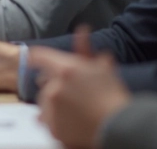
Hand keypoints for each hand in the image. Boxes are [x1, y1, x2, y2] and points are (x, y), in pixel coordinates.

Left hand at [32, 29, 130, 148]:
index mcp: (65, 70)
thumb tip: (82, 29)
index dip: (37, 57)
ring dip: (55, 103)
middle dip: (54, 84)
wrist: (121, 128)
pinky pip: (47, 121)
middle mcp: (54, 88)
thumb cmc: (114, 96)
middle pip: (44, 81)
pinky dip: (56, 121)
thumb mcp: (102, 68)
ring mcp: (52, 110)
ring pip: (45, 101)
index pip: (39, 56)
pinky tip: (73, 122)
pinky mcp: (53, 128)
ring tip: (77, 109)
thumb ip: (86, 49)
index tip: (34, 59)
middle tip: (72, 91)